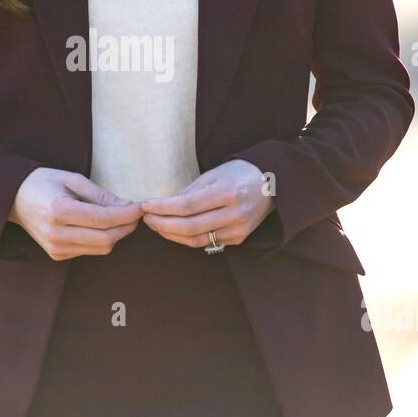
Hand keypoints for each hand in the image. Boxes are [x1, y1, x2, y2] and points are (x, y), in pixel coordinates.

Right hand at [9, 168, 142, 260]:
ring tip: (121, 218)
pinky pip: (90, 250)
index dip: (127, 214)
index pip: (103, 219)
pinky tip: (100, 226)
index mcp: (58, 211)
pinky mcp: (57, 255)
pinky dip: (101, 239)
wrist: (15, 199)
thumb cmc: (44, 183)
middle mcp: (56, 234)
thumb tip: (128, 206)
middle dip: (126, 227)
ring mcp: (55, 248)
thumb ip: (100, 195)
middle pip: (106, 239)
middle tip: (136, 214)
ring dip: (117, 235)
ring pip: (101, 248)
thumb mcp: (72, 179)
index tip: (140, 207)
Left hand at [138, 160, 273, 248]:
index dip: (162, 208)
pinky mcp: (238, 239)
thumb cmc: (239, 174)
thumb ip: (190, 191)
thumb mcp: (214, 174)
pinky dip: (187, 238)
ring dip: (171, 234)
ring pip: (196, 239)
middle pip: (189, 227)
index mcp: (228, 192)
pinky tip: (175, 230)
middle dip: (162, 224)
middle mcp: (234, 214)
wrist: (272, 185)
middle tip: (147, 218)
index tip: (145, 206)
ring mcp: (238, 229)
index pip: (187, 205)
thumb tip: (164, 205)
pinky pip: (207, 242)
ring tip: (156, 225)